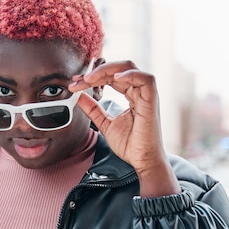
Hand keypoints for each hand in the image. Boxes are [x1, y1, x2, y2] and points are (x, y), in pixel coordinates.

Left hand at [69, 61, 179, 196]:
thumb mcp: (105, 123)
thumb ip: (93, 109)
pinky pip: (145, 79)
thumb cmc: (130, 145)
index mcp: (131, 94)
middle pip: (118, 68)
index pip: (111, 77)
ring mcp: (147, 95)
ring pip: (129, 68)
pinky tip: (114, 78)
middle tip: (79, 80)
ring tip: (90, 78)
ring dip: (107, 70)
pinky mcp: (152, 101)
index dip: (93, 76)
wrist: (142, 160)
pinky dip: (129, 75)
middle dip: (96, 71)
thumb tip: (79, 96)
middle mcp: (140, 92)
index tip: (76, 82)